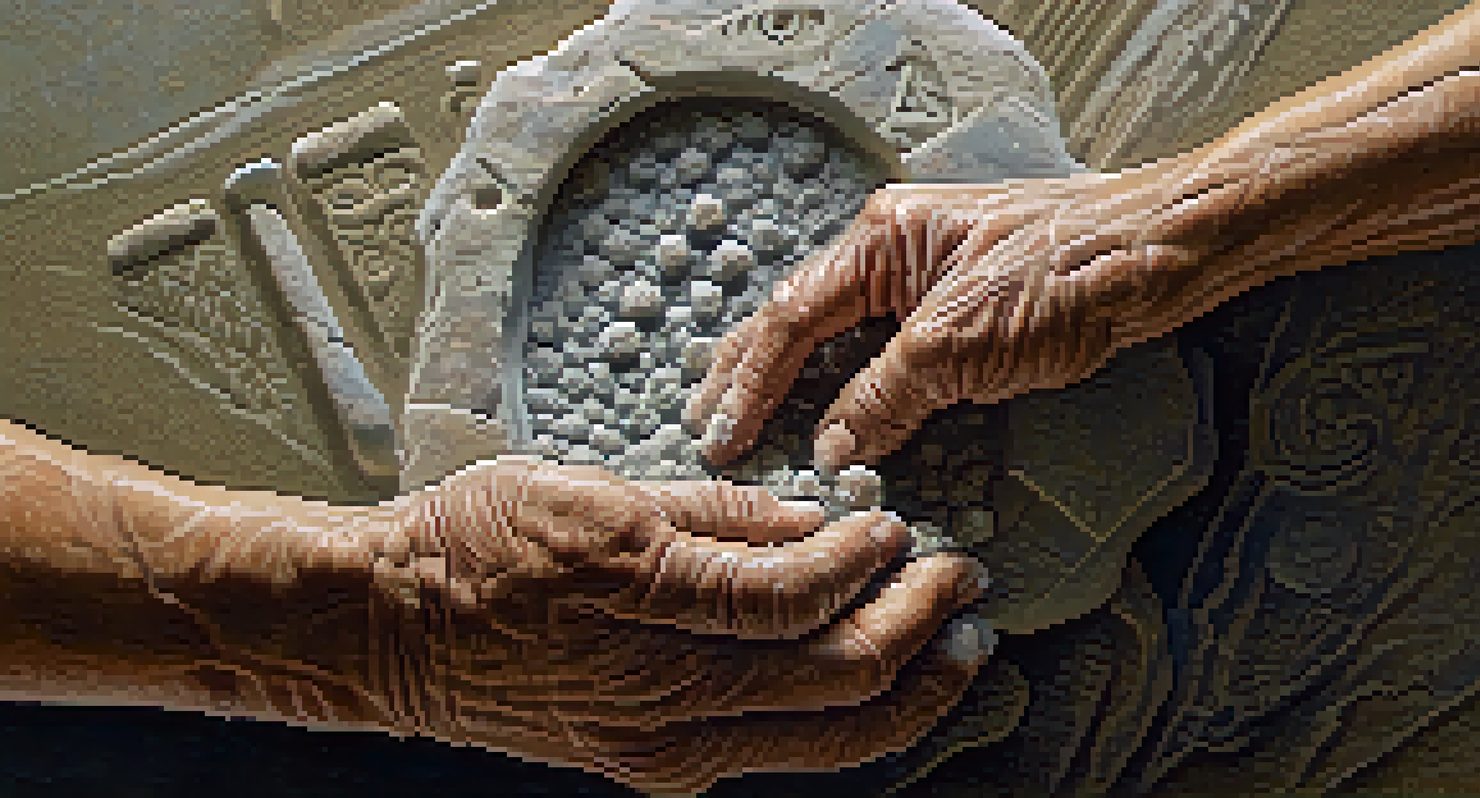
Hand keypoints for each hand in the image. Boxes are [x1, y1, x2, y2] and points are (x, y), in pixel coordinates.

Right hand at [372, 458, 992, 793]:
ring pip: (830, 739)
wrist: (385, 634)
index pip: (796, 595)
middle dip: (922, 629)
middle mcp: (662, 691)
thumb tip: (807, 520)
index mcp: (642, 596)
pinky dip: (850, 721)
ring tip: (960, 649)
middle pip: (838, 678)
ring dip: (911, 689)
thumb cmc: (472, 545)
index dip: (867, 564)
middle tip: (965, 582)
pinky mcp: (657, 765)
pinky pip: (784, 754)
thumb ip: (709, 511)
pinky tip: (882, 686)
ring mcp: (662, 742)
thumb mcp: (588, 490)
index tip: (899, 529)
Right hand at [683, 169, 1215, 471]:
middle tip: (708, 423)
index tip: (723, 435)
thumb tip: (831, 449)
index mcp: (879, 241)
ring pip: (839, 335)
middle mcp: (893, 250)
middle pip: (799, 319)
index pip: (792, 318)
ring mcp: (926, 276)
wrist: (1158, 255)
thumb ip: (883, 400)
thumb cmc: (1067, 275)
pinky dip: (849, 384)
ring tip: (749, 418)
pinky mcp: (960, 307)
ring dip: (793, 380)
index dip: (751, 383)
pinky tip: (832, 411)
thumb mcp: (957, 347)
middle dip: (749, 373)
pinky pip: (884, 349)